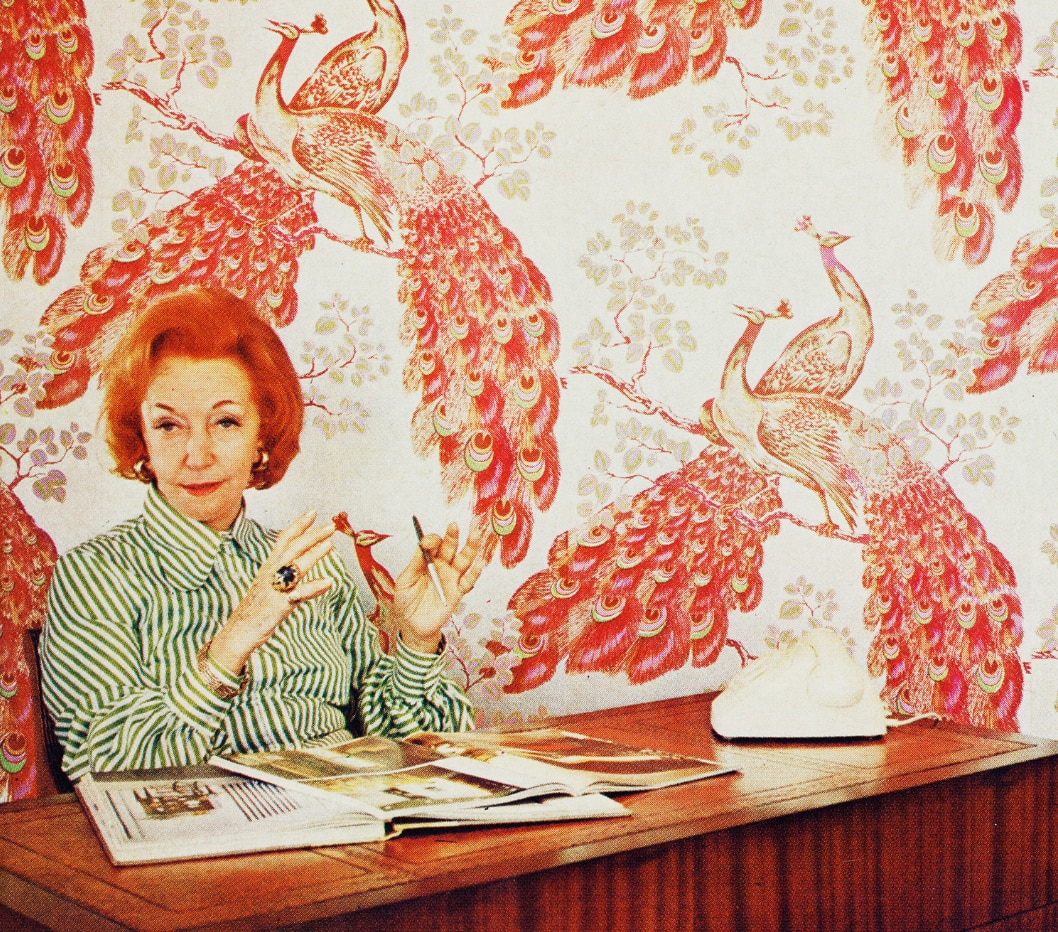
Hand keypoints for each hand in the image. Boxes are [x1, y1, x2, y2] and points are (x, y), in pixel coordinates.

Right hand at [209, 511, 335, 673]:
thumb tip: (300, 561)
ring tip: (330, 544)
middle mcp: (271, 574)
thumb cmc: (256, 609)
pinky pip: (298, 595)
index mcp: (269, 567)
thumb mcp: (270, 585)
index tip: (312, 512)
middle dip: (311, 535)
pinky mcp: (278, 606)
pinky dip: (313, 587)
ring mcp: (274, 589)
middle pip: (292, 549)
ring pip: (295, 567)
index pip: (284, 540)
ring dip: (313, 554)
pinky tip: (328, 582)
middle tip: (330, 526)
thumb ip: (284, 572)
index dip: (298, 525)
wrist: (238, 633)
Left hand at [392, 522, 487, 653]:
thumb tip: (422, 545)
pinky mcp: (458, 591)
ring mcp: (451, 578)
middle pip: (450, 547)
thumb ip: (415, 564)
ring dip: (470, 547)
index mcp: (427, 560)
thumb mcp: (405, 581)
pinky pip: (469, 580)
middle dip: (452, 536)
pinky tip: (480, 562)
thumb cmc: (406, 602)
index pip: (434, 544)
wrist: (412, 626)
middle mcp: (442, 566)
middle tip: (454, 525)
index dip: (432, 541)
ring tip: (475, 534)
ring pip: (464, 559)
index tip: (427, 543)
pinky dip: (475, 572)